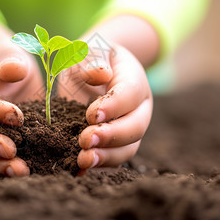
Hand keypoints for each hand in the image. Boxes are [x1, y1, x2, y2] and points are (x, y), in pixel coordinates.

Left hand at [57, 43, 152, 170]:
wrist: (94, 70)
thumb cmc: (91, 58)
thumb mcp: (90, 50)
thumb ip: (93, 59)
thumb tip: (99, 74)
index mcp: (135, 80)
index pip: (130, 95)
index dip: (113, 106)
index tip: (90, 114)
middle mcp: (139, 108)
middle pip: (135, 127)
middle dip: (111, 136)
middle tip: (85, 140)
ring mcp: (130, 128)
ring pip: (128, 148)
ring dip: (106, 156)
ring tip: (83, 160)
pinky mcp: (117, 143)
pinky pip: (115, 159)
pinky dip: (100, 166)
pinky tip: (80, 169)